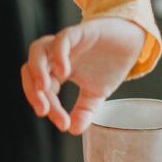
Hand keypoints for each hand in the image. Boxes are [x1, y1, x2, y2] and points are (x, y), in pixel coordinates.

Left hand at [21, 18, 145, 134]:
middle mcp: (56, 56)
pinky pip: (62, 39)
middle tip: (43, 111)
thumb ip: (84, 110)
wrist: (131, 41)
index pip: (42, 89)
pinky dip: (59, 54)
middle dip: (32, 91)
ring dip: (36, 69)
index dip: (49, 107)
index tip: (63, 124)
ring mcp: (66, 43)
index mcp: (56, 70)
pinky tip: (64, 71)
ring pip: (38, 49)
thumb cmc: (109, 64)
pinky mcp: (80, 32)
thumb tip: (75, 130)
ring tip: (44, 88)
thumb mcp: (96, 93)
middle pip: (30, 69)